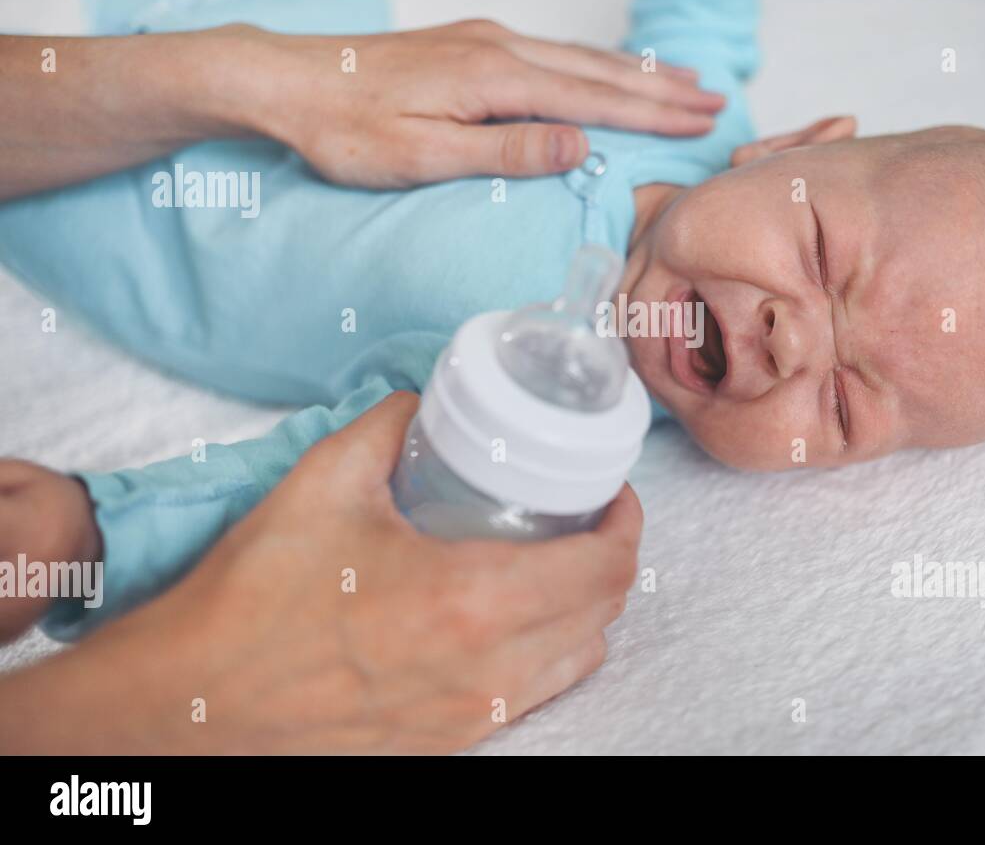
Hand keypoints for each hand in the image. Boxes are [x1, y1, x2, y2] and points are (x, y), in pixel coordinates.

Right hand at [0, 392, 642, 753]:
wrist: (195, 700)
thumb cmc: (254, 595)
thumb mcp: (325, 481)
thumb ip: (390, 426)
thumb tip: (424, 403)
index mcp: (472, 601)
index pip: (604, 566)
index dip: (626, 522)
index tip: (612, 493)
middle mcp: (488, 669)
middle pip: (605, 612)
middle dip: (613, 557)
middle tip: (587, 517)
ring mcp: (473, 715)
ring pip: (579, 659)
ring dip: (588, 607)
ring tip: (558, 564)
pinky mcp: (450, 743)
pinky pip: (535, 694)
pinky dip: (551, 651)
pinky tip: (515, 617)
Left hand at [255, 19, 725, 185]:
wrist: (286, 80)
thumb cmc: (346, 129)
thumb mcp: (422, 156)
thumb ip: (504, 150)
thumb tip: (578, 144)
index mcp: (494, 78)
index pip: (594, 100)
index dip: (652, 114)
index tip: (701, 121)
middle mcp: (498, 47)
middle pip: (598, 69)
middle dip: (660, 88)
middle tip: (715, 100)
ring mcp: (483, 38)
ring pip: (578, 55)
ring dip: (634, 70)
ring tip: (682, 80)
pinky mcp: (468, 42)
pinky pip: (551, 51)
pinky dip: (593, 62)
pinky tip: (604, 69)